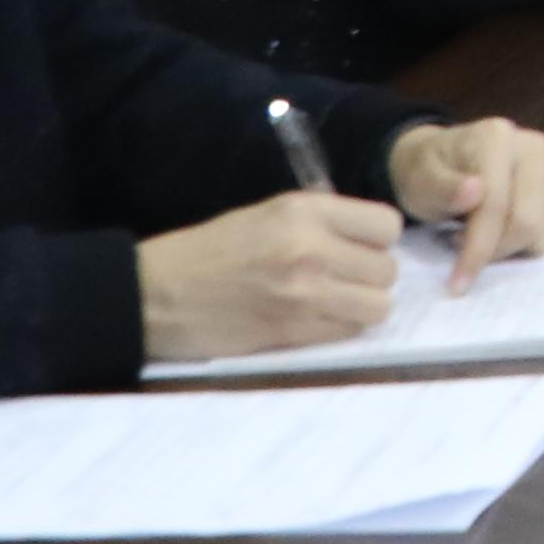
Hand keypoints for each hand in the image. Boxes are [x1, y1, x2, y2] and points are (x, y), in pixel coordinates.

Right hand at [139, 188, 397, 360]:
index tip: (358, 247)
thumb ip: (320, 222)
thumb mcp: (266, 214)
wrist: (155, 295)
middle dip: (369, 277)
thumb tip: (369, 239)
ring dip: (360, 307)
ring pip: (378, 305)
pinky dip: (338, 329)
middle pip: (388, 269)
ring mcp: (306, 292)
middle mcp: (312, 247)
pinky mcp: (295, 331)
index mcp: (304, 210)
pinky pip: (349, 333)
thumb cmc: (208, 251)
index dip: (378, 240)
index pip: (387, 225)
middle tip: (340, 279)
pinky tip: (311, 319)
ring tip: (330, 302)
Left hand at [389, 116, 543, 281]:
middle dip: (497, 250)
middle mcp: (533, 145)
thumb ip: (443, 187)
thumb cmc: (429, 173)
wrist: (444, 160)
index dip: (479, 247)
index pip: (496, 203)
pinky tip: (504, 228)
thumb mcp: (420, 181)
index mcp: (496, 138)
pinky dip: (529, 240)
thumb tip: (476, 191)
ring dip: (512, 246)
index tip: (458, 283)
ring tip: (481, 235)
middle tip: (466, 254)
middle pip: (530, 219)